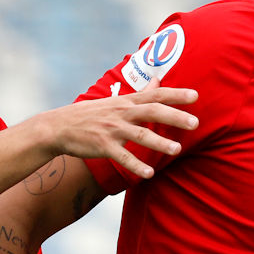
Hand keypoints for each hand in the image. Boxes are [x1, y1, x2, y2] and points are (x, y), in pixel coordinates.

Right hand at [37, 78, 198, 178]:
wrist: (58, 127)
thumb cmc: (91, 114)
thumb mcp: (116, 100)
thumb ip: (141, 93)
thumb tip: (158, 79)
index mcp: (127, 101)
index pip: (156, 95)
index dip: (175, 94)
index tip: (195, 95)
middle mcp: (122, 113)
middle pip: (152, 111)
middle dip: (174, 117)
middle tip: (195, 123)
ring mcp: (112, 129)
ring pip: (140, 135)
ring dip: (159, 143)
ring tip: (177, 150)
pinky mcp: (103, 145)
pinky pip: (122, 156)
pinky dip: (135, 165)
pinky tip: (149, 174)